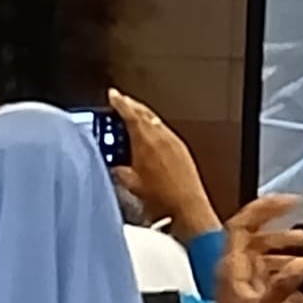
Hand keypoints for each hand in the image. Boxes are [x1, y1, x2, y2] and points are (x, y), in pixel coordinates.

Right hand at [109, 88, 218, 239]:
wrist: (187, 207)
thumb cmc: (161, 199)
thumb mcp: (130, 184)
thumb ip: (118, 170)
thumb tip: (114, 167)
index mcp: (146, 140)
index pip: (131, 114)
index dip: (120, 102)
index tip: (114, 95)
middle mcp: (162, 137)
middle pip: (145, 113)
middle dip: (132, 105)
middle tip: (122, 101)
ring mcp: (175, 142)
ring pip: (157, 122)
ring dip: (145, 117)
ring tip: (135, 117)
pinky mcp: (183, 150)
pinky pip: (166, 132)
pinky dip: (156, 128)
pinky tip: (152, 136)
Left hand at [215, 195, 302, 302]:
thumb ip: (282, 286)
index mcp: (232, 267)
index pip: (243, 223)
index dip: (264, 208)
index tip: (288, 202)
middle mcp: (234, 268)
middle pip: (254, 232)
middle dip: (279, 222)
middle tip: (301, 217)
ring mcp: (240, 279)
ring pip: (261, 248)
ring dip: (283, 242)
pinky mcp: (247, 291)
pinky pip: (265, 265)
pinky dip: (282, 260)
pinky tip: (297, 268)